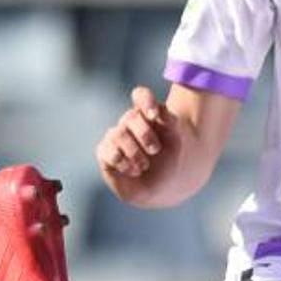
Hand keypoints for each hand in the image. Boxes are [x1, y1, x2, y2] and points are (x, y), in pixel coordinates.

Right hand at [98, 86, 180, 202]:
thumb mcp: (174, 139)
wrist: (162, 185)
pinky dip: (122, 162)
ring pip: (118, 134)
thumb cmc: (169, 159)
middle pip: (131, 117)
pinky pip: (108, 151)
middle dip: (145, 135)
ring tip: (144, 166)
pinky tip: (133, 170)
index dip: (145, 100)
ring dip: (134, 152)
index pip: (141, 96)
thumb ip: (169, 121)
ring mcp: (116, 136)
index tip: (154, 115)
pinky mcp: (105, 152)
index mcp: (147, 113)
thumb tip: (158, 110)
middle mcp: (129, 123)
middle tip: (155, 150)